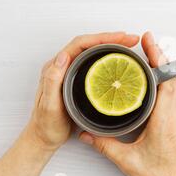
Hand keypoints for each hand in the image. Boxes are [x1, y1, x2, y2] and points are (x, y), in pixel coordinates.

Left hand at [28, 32, 139, 150]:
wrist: (44, 137)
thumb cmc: (47, 124)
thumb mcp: (49, 105)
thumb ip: (53, 80)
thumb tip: (63, 56)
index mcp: (56, 67)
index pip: (80, 44)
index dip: (102, 38)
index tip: (120, 38)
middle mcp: (63, 66)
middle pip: (89, 44)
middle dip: (111, 38)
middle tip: (131, 39)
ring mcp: (71, 72)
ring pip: (93, 51)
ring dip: (111, 45)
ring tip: (128, 45)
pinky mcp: (78, 80)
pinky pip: (95, 62)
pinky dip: (109, 57)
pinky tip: (119, 60)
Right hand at [79, 32, 175, 175]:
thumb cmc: (159, 174)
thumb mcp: (126, 160)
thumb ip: (104, 145)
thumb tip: (86, 133)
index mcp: (164, 119)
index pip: (165, 81)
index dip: (158, 59)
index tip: (149, 42)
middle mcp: (174, 113)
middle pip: (172, 76)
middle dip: (160, 55)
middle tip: (146, 41)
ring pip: (175, 83)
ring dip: (164, 66)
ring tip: (150, 53)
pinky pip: (175, 91)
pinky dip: (166, 78)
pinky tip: (155, 77)